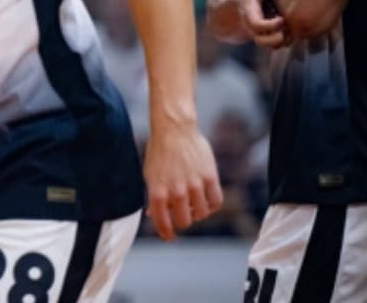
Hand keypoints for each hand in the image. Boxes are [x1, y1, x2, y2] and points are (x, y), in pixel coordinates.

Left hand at [143, 121, 223, 240]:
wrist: (174, 129)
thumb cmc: (159, 152)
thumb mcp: (150, 175)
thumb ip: (154, 197)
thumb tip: (154, 215)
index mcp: (157, 192)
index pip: (163, 224)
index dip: (167, 234)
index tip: (170, 236)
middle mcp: (176, 191)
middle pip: (185, 222)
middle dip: (182, 221)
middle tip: (182, 213)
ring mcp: (194, 185)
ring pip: (201, 214)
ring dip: (197, 213)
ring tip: (193, 204)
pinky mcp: (210, 177)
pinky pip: (216, 202)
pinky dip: (211, 206)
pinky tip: (205, 200)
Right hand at [236, 0, 289, 48]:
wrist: (235, 8)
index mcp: (248, 14)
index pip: (257, 25)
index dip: (270, 25)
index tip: (281, 18)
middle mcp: (251, 27)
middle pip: (261, 41)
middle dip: (276, 39)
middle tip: (287, 30)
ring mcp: (257, 35)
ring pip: (268, 46)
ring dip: (281, 43)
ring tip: (290, 34)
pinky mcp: (265, 39)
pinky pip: (273, 47)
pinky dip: (283, 44)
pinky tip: (291, 35)